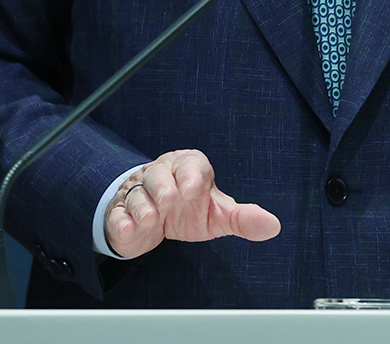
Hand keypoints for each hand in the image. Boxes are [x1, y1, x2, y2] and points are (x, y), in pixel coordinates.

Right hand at [103, 149, 281, 258]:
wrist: (151, 224)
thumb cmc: (187, 212)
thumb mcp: (216, 216)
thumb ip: (242, 219)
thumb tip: (272, 225)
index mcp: (186, 170)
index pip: (189, 162)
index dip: (190, 172)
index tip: (193, 187)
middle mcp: (160, 176)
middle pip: (158, 172)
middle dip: (163, 185)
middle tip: (169, 199)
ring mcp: (137, 194)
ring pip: (136, 192)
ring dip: (142, 204)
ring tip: (150, 217)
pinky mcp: (120, 213)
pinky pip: (116, 212)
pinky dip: (121, 220)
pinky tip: (128, 227)